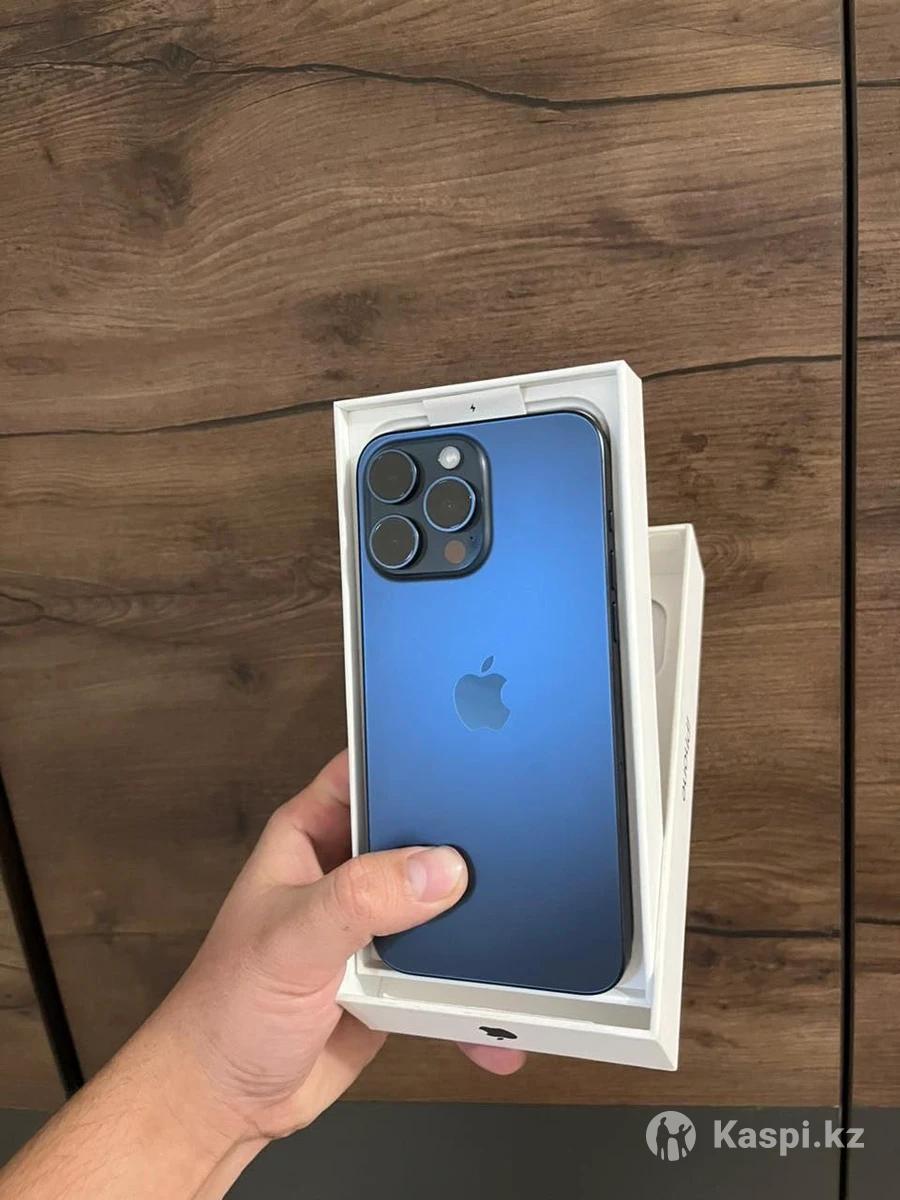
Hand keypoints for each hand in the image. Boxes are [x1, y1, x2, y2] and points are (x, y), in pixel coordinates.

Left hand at [153, 750, 524, 1145]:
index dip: (415, 759)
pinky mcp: (399, 975)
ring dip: (477, 926)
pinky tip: (498, 1030)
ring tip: (517, 943)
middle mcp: (349, 870)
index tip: (471, 764)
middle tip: (512, 860)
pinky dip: (475, 998)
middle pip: (422, 834)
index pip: (371, 770)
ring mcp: (378, 923)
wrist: (227, 1100)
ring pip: (445, 902)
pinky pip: (451, 973)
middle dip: (464, 848)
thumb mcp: (291, 940)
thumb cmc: (226, 1009)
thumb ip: (361, 897)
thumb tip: (439, 868)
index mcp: (312, 833)